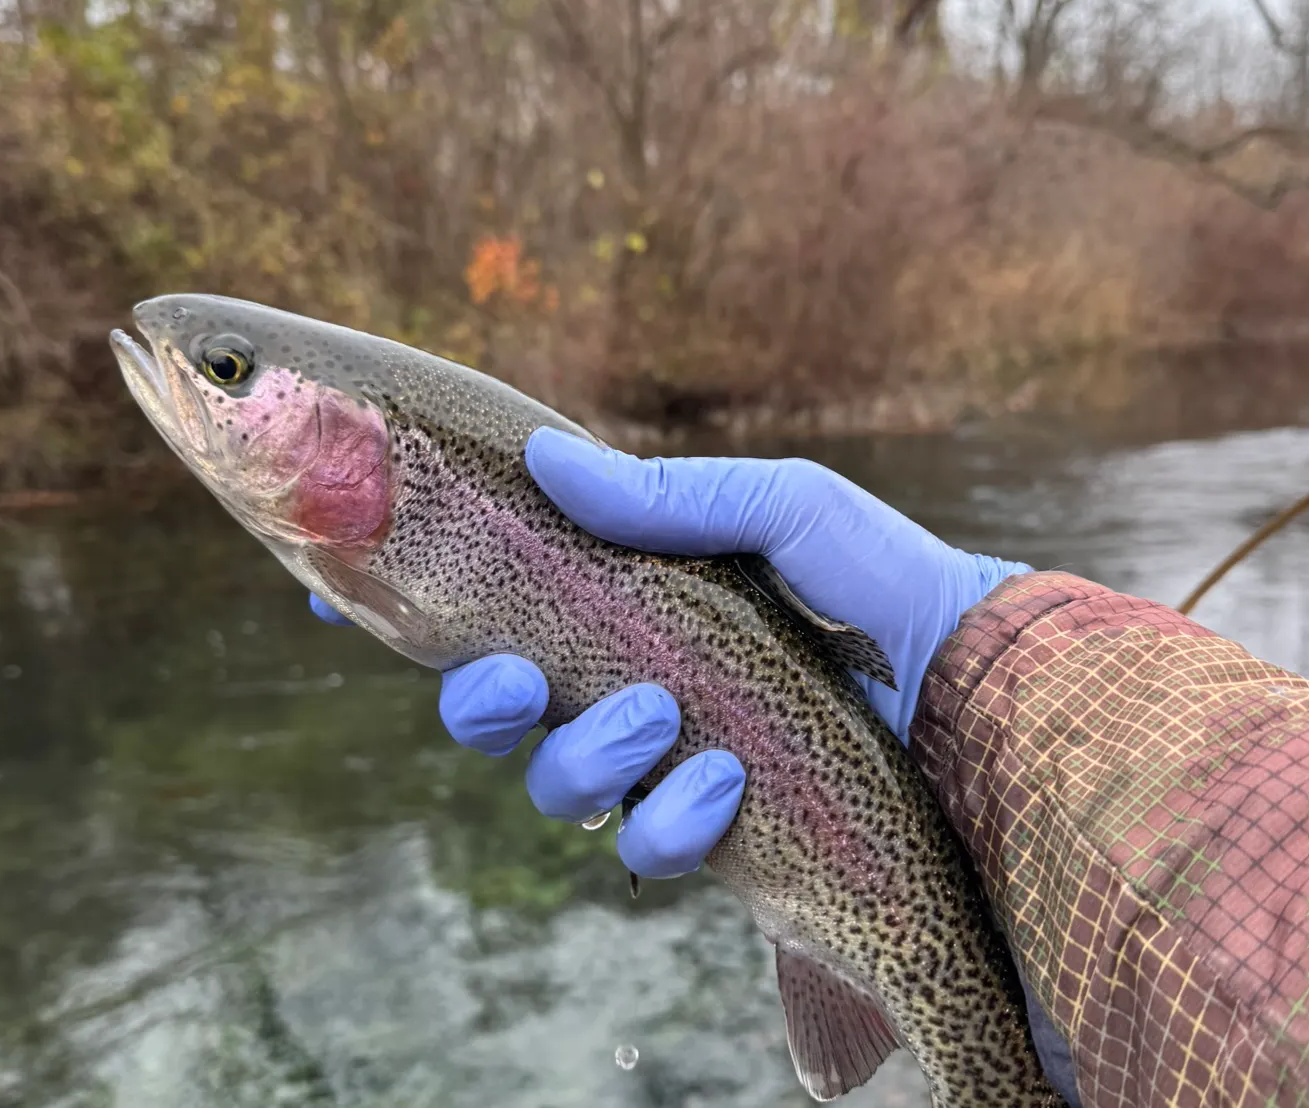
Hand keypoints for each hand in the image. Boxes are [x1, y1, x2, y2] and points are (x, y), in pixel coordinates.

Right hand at [311, 428, 1028, 878]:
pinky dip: (672, 821)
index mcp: (630, 606)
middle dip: (477, 704)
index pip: (492, 606)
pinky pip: (646, 848)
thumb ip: (671, 497)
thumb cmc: (885, 582)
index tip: (323, 592)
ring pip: (558, 786)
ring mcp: (669, 768)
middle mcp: (631, 687)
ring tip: (658, 724)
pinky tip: (723, 793)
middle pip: (496, 714)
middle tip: (509, 683)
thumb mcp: (783, 511)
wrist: (985, 690)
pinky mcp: (717, 839)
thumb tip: (551, 460)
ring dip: (585, 759)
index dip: (402, 608)